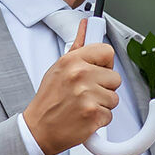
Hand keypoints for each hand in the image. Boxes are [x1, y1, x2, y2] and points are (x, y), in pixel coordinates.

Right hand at [23, 18, 121, 154]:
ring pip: (114, 98)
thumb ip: (77, 47)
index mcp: (72, 61)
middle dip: (104, 87)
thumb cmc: (49, 99)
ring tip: (83, 105)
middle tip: (86, 93)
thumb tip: (86, 26)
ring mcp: (87, 96)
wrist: (39, 129)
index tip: (98, 70)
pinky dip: (99, 119)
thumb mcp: (58, 68)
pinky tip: (84, 116)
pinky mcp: (93, 115)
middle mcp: (80, 76)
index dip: (105, 63)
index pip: (107, 52)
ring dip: (102, 104)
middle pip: (115, 77)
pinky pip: (110, 115)